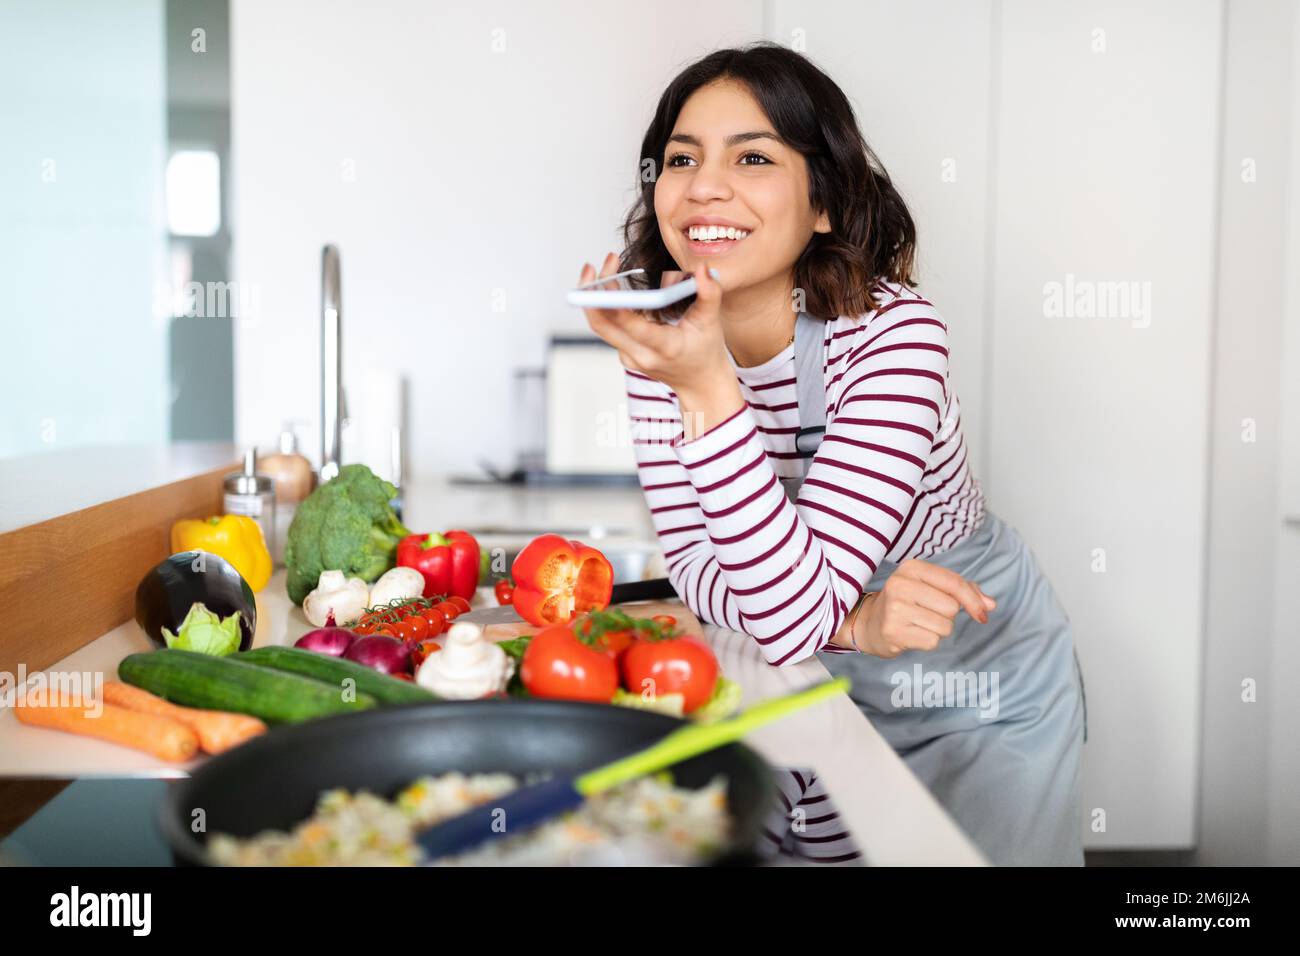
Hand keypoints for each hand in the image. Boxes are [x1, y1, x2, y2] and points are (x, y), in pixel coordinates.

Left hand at [578, 253, 730, 397]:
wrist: (699, 382)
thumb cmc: (705, 350)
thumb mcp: (711, 321)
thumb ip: (710, 293)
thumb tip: (703, 268)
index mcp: (665, 347)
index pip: (634, 327)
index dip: (615, 303)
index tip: (606, 278)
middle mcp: (641, 355)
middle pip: (602, 325)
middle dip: (591, 293)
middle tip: (591, 267)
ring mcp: (629, 356)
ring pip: (601, 325)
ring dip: (596, 295)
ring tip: (609, 265)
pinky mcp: (624, 353)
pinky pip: (607, 327)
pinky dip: (606, 304)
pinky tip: (614, 284)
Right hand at [848, 560, 996, 657]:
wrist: (870, 623)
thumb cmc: (907, 602)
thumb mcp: (931, 587)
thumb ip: (962, 591)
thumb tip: (990, 605)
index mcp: (912, 568)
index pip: (954, 583)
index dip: (974, 601)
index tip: (983, 614)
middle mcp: (901, 585)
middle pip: (951, 608)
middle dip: (947, 616)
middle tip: (927, 613)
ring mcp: (895, 609)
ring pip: (944, 626)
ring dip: (938, 630)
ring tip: (918, 623)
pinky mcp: (893, 631)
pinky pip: (932, 641)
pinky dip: (927, 642)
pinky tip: (912, 634)